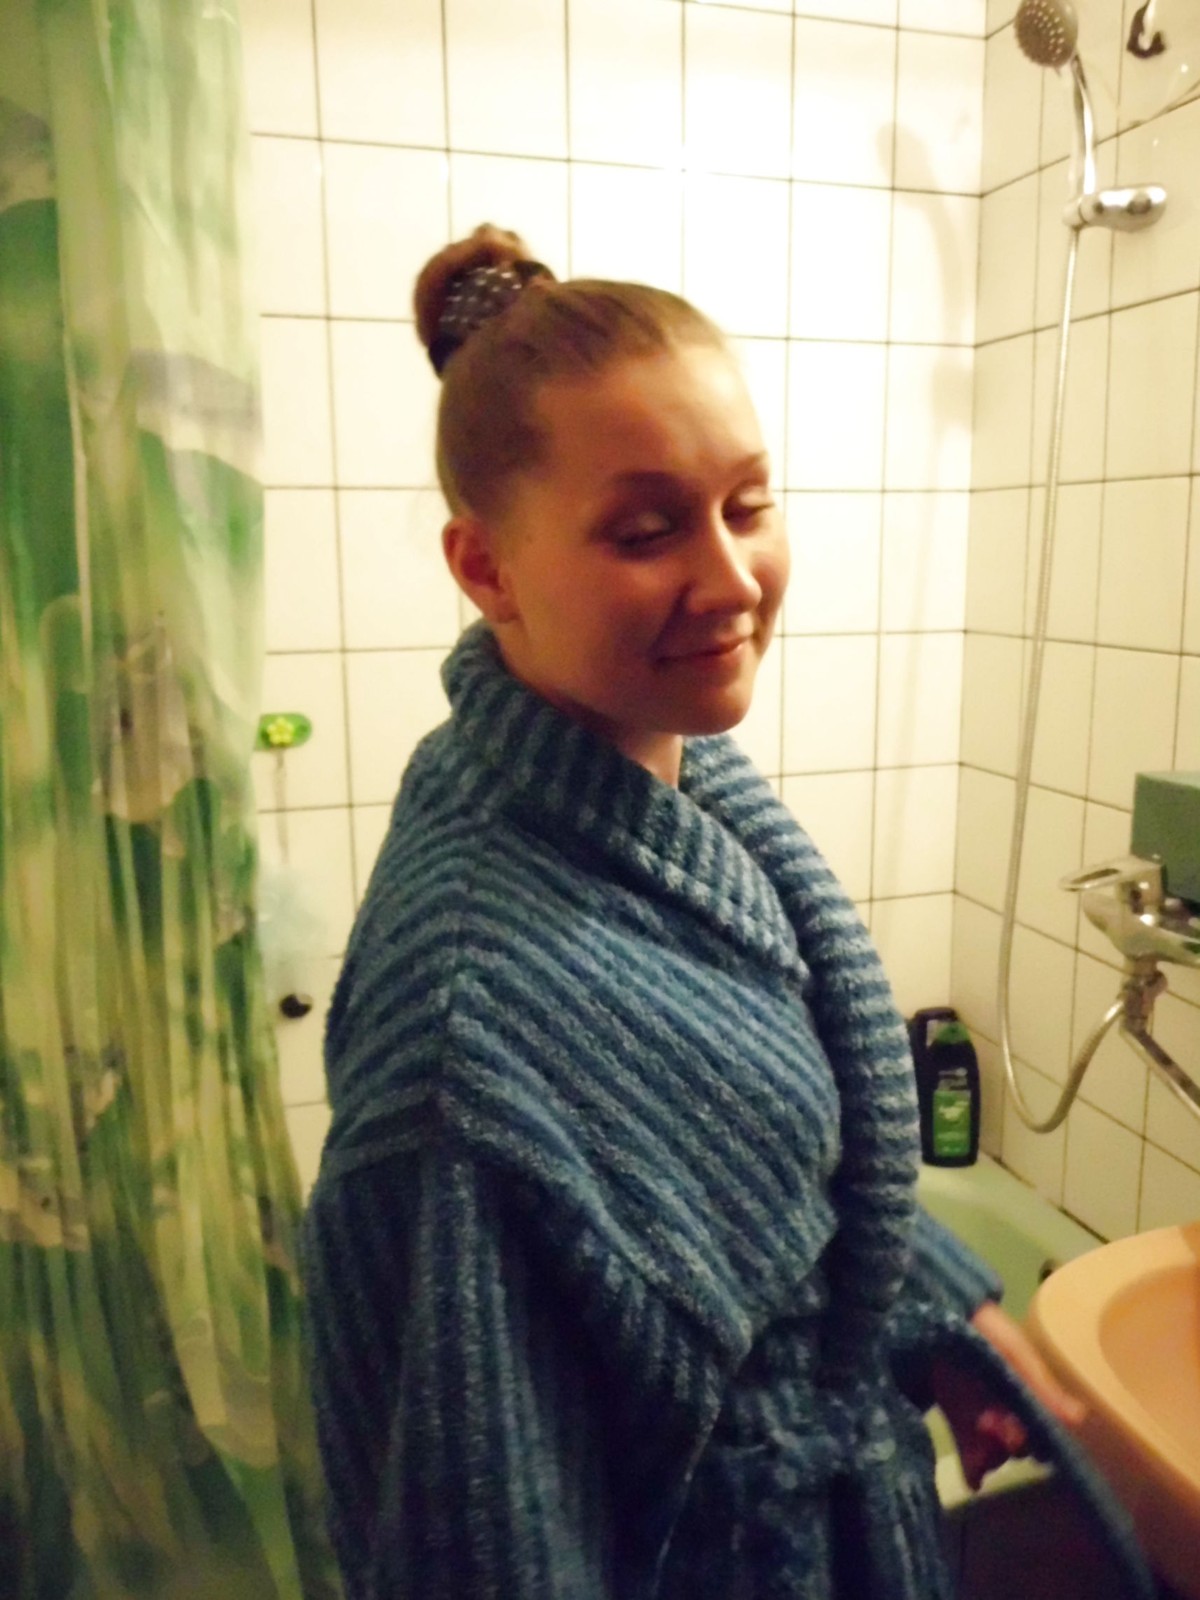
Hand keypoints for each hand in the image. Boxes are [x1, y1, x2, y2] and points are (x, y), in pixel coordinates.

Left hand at [931, 1300, 1086, 1490]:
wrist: (937, 1311)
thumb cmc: (985, 1329)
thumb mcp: (1015, 1354)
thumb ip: (1041, 1385)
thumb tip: (1079, 1418)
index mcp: (1029, 1393)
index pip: (1043, 1432)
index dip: (1034, 1438)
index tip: (1017, 1429)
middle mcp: (1010, 1410)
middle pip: (1019, 1447)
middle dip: (1008, 1443)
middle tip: (990, 1423)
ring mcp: (983, 1417)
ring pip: (995, 1454)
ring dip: (990, 1454)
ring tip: (978, 1430)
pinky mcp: (957, 1419)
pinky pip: (969, 1454)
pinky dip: (973, 1470)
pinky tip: (973, 1479)